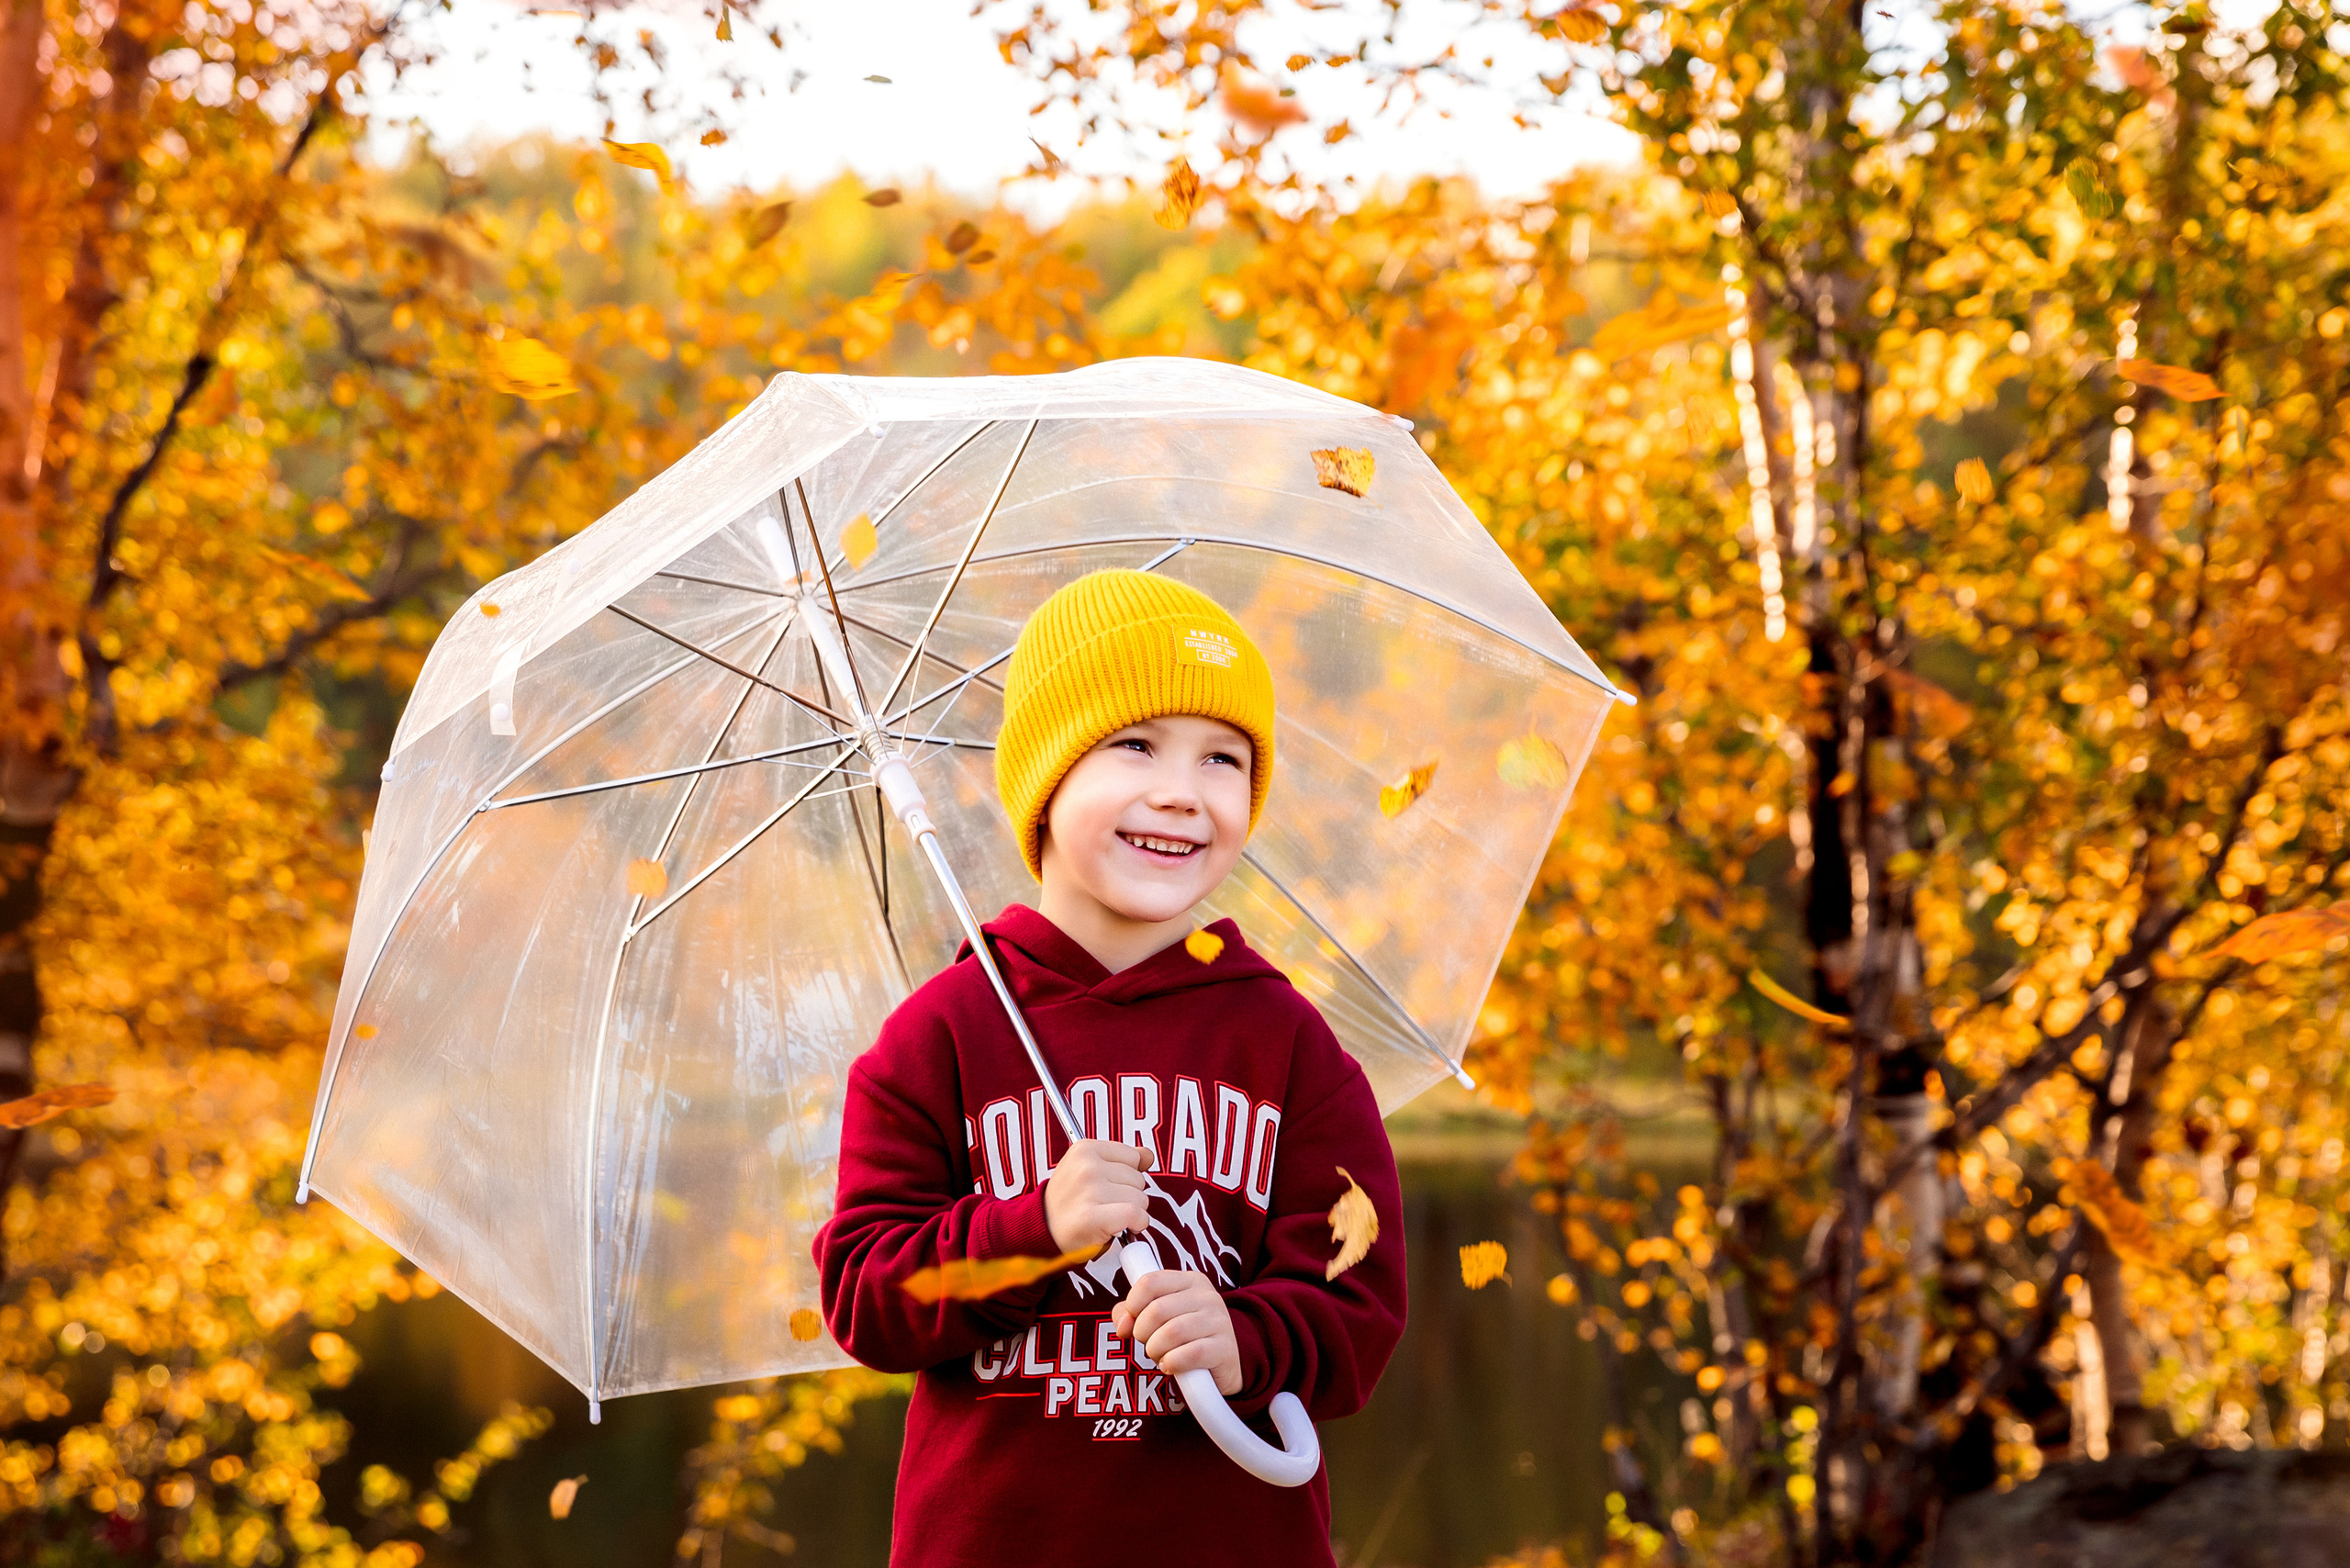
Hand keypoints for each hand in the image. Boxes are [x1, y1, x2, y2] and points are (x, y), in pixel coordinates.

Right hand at [1043, 1138, 1151, 1253]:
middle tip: (1103, 1205)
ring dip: (1131, 1212)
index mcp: (1084, 1149)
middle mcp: (1086, 1165)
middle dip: (1128, 1196)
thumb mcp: (1089, 1169)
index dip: (1126, 1177)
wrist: (1044, 1230)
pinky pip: (1135, 1215)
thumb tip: (1148, 1155)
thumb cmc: (1071, 1201)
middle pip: (1139, 1179)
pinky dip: (1136, 1224)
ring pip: (1140, 1198)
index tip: (1108, 1187)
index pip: (1133, 1157)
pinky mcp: (1092, 1216)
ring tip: (1106, 1216)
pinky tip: (1120, 1227)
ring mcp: (1089, 1190)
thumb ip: (1120, 1159)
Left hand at [1113, 1270, 1241, 1395]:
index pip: (1150, 1282)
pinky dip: (1172, 1363)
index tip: (1134, 1320)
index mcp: (1190, 1281)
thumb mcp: (1158, 1319)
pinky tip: (1171, 1366)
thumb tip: (1122, 1325)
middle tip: (1149, 1343)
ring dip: (1156, 1350)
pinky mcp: (1224, 1348)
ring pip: (1171, 1332)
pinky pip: (1190, 1354)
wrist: (1222, 1367)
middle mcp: (1207, 1296)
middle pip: (1156, 1310)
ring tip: (1160, 1355)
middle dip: (1142, 1333)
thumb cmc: (1184, 1339)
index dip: (1132, 1304)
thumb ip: (1130, 1314)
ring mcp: (1219, 1321)